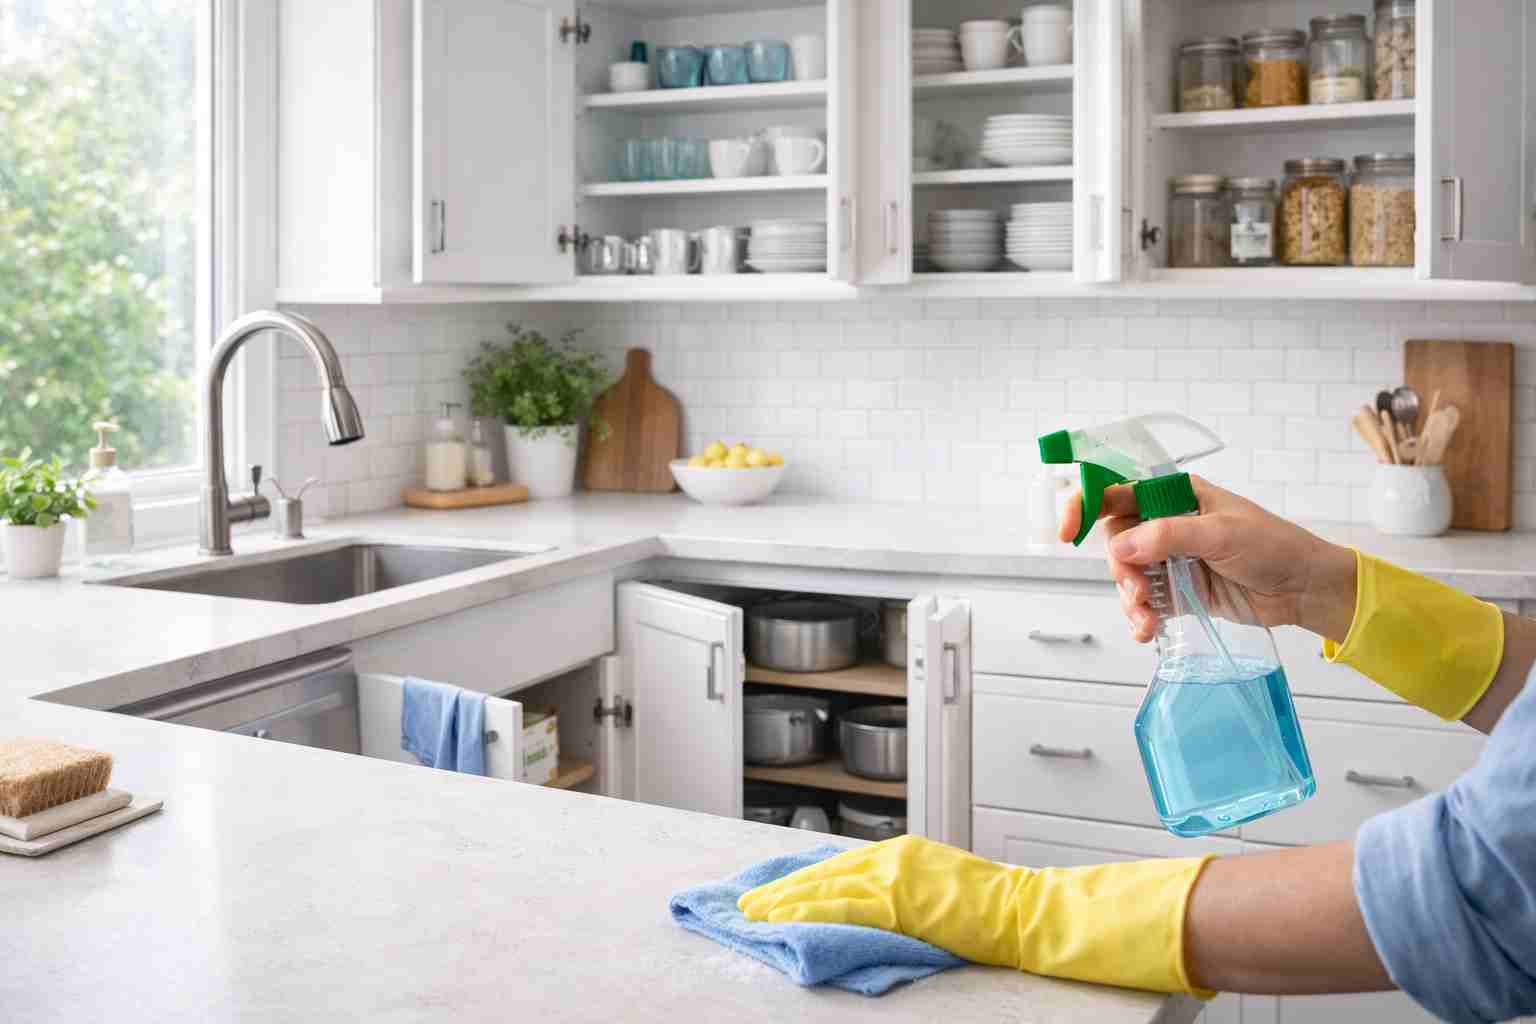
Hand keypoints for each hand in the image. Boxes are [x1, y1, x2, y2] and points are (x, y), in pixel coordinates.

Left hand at [739, 834, 1212, 994]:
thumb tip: (862, 907)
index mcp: (901, 853)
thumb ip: (898, 892)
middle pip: (824, 873)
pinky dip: (811, 914)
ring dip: (785, 903)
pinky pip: (845, 907)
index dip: (801, 879)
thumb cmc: (992, 909)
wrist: (1030, 912)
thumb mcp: (936, 889)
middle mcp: (893, 856)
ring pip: (826, 888)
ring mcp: (897, 874)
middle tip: (747, 905)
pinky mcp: (902, 898)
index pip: (839, 865)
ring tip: (754, 916)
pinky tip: (787, 923)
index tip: (772, 891)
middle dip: (782, 890)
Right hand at [1058, 475, 1356, 643]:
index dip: (1087, 505)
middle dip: (1119, 568)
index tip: (1069, 529)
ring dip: (1129, 598)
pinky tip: (1148, 630)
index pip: (1118, 492)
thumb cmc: (1274, 546)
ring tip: (1145, 618)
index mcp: (1176, 496)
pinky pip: (1145, 602)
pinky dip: (1141, 617)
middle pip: (1117, 540)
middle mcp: (1168, 524)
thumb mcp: (1221, 534)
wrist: (1305, 589)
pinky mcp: (1179, 590)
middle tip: (1135, 590)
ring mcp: (1172, 558)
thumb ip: (1168, 536)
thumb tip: (1120, 546)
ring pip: (1128, 575)